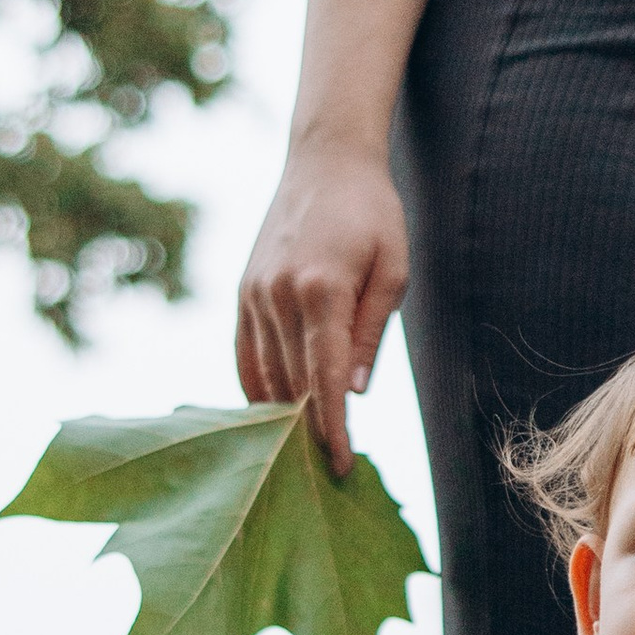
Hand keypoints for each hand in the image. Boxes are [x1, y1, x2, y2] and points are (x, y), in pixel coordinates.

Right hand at [235, 149, 409, 473]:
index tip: (342, 466)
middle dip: (309, 430)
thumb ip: (370, 330)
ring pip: (265, 374)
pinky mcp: (241, 292)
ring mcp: (253, 294)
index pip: (325, 379)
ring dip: (282, 415)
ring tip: (303, 450)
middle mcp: (278, 295)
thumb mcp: (393, 269)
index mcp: (321, 290)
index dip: (333, 428)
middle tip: (326, 471)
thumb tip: (353, 391)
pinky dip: (255, 387)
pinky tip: (272, 414)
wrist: (325, 163)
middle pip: (292, 383)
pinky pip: (243, 354)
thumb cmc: (373, 215)